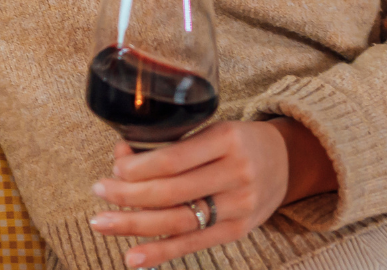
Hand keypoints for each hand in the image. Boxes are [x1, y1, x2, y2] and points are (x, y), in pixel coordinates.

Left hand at [88, 121, 290, 267]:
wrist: (286, 162)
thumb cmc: (238, 142)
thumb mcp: (214, 129)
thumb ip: (174, 144)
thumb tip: (122, 157)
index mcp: (228, 139)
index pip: (175, 158)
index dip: (139, 167)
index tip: (115, 167)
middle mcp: (236, 173)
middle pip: (172, 191)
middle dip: (129, 194)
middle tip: (99, 190)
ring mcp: (239, 206)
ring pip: (178, 221)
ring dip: (134, 224)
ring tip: (102, 222)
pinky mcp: (237, 231)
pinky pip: (193, 244)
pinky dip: (160, 253)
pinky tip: (132, 257)